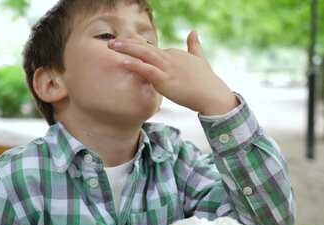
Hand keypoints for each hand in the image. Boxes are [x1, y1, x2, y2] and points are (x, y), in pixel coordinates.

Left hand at [108, 31, 237, 114]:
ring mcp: (167, 68)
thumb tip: (193, 31)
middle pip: (145, 47)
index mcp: (173, 54)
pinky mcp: (166, 80)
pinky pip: (148, 71)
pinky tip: (125, 62)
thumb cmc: (206, 80)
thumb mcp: (200, 58)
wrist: (212, 94)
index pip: (151, 48)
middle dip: (127, 44)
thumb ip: (194, 45)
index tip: (122, 43)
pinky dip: (136, 65)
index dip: (135, 45)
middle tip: (111, 42)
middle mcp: (169, 57)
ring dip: (128, 49)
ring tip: (113, 46)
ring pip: (144, 54)